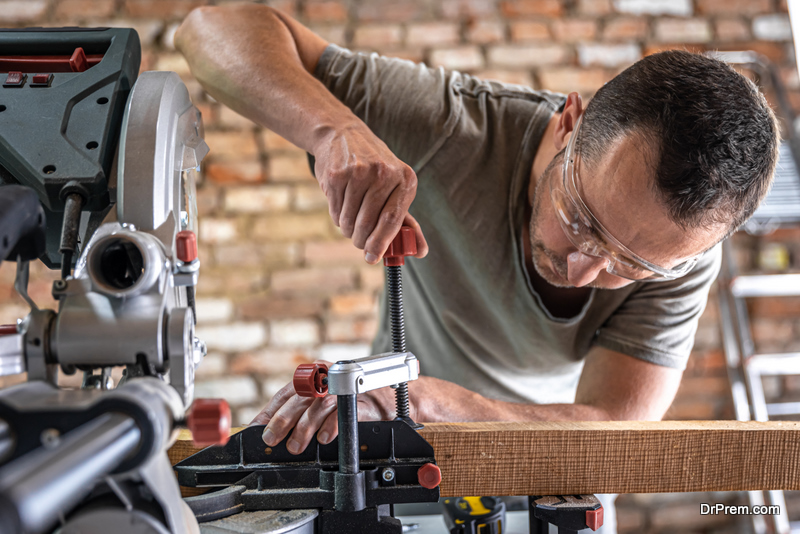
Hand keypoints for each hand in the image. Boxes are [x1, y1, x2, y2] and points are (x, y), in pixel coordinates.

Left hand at [251, 364, 405, 453]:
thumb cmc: (355, 401)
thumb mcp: (324, 403)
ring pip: (319, 406)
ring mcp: (345, 389)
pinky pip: (344, 413)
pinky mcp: (363, 401)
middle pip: (299, 398)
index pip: (286, 393)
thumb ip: (302, 411)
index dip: (269, 412)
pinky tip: (324, 439)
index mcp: (315, 376)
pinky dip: (331, 427)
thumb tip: (274, 430)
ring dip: (304, 428)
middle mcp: (328, 379)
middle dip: (282, 421)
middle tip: (271, 439)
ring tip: (295, 446)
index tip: (256, 430)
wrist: (391, 400)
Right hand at [313, 123, 428, 263]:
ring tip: (350, 219)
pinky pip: (336, 210)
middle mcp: (384, 173)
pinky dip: (337, 215)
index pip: (393, 220)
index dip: (381, 243)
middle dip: (361, 240)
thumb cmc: (375, 171)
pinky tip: (341, 202)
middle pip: (368, 223)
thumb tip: (420, 252)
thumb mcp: (395, 188)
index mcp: (406, 179)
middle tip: (359, 242)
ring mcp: (359, 172)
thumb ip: (406, 221)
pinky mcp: (337, 174)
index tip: (373, 257)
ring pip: (350, 220)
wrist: (343, 135)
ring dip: (348, 229)